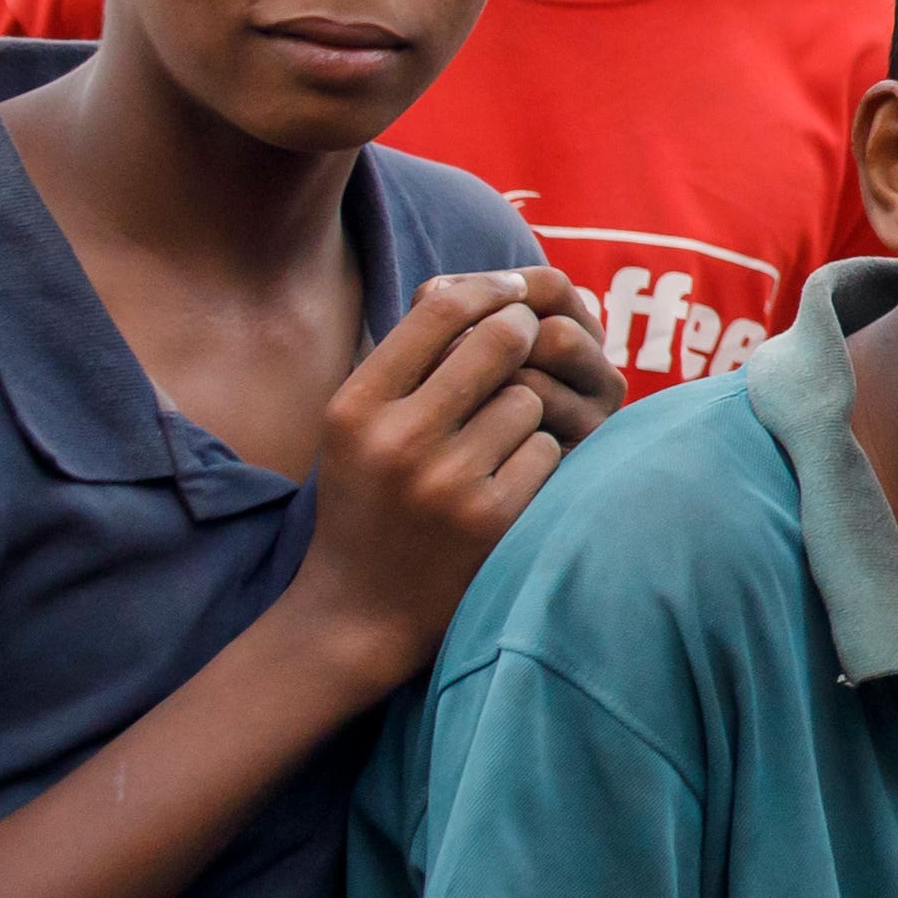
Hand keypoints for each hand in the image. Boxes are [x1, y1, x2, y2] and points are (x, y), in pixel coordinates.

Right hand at [290, 268, 598, 689]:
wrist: (358, 612)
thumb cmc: (366, 500)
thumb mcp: (355, 427)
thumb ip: (404, 359)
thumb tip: (469, 284)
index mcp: (354, 407)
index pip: (440, 309)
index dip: (489, 289)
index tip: (511, 290)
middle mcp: (397, 440)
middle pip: (502, 339)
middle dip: (522, 336)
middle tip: (524, 346)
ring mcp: (448, 482)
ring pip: (528, 398)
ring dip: (524, 411)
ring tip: (491, 442)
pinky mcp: (492, 518)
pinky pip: (543, 450)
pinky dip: (534, 459)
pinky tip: (504, 483)